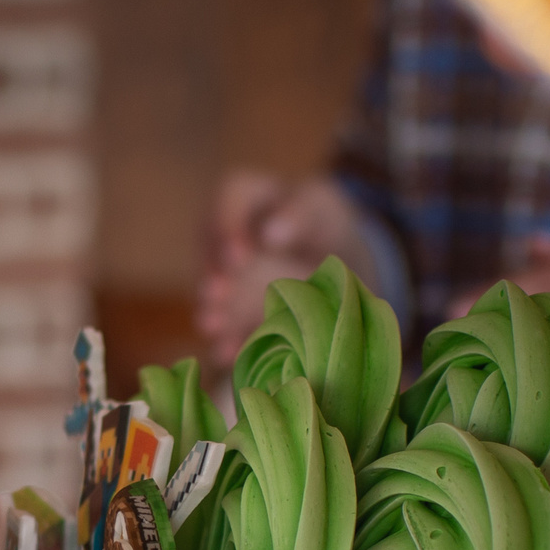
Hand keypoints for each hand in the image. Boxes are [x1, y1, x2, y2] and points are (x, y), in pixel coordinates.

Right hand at [196, 170, 365, 371]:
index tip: (238, 257)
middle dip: (212, 274)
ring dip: (212, 309)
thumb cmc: (325, 225)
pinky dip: (228, 339)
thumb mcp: (323, 211)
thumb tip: (272, 234)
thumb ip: (301, 217)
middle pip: (212, 249)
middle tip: (214, 295)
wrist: (338, 262)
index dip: (228, 225)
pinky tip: (228, 353)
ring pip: (212, 289)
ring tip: (212, 327)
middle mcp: (230, 232)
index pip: (232, 197)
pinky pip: (225, 324)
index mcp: (253, 195)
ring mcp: (226, 273)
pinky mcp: (233, 308)